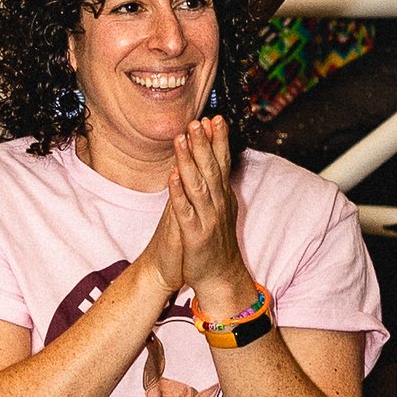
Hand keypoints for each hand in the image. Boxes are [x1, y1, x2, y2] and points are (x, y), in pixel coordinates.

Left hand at [164, 112, 252, 299]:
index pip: (222, 163)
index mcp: (223, 197)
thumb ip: (217, 187)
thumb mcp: (220, 210)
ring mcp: (208, 220)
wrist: (220, 278)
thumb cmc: (216, 243)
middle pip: (211, 169)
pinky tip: (173, 176)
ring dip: (189, 161)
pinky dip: (179, 193)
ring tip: (182, 138)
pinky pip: (185, 211)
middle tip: (198, 120)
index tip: (214, 117)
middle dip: (204, 143)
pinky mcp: (196, 236)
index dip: (218, 141)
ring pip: (198, 185)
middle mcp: (218, 205)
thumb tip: (216, 162)